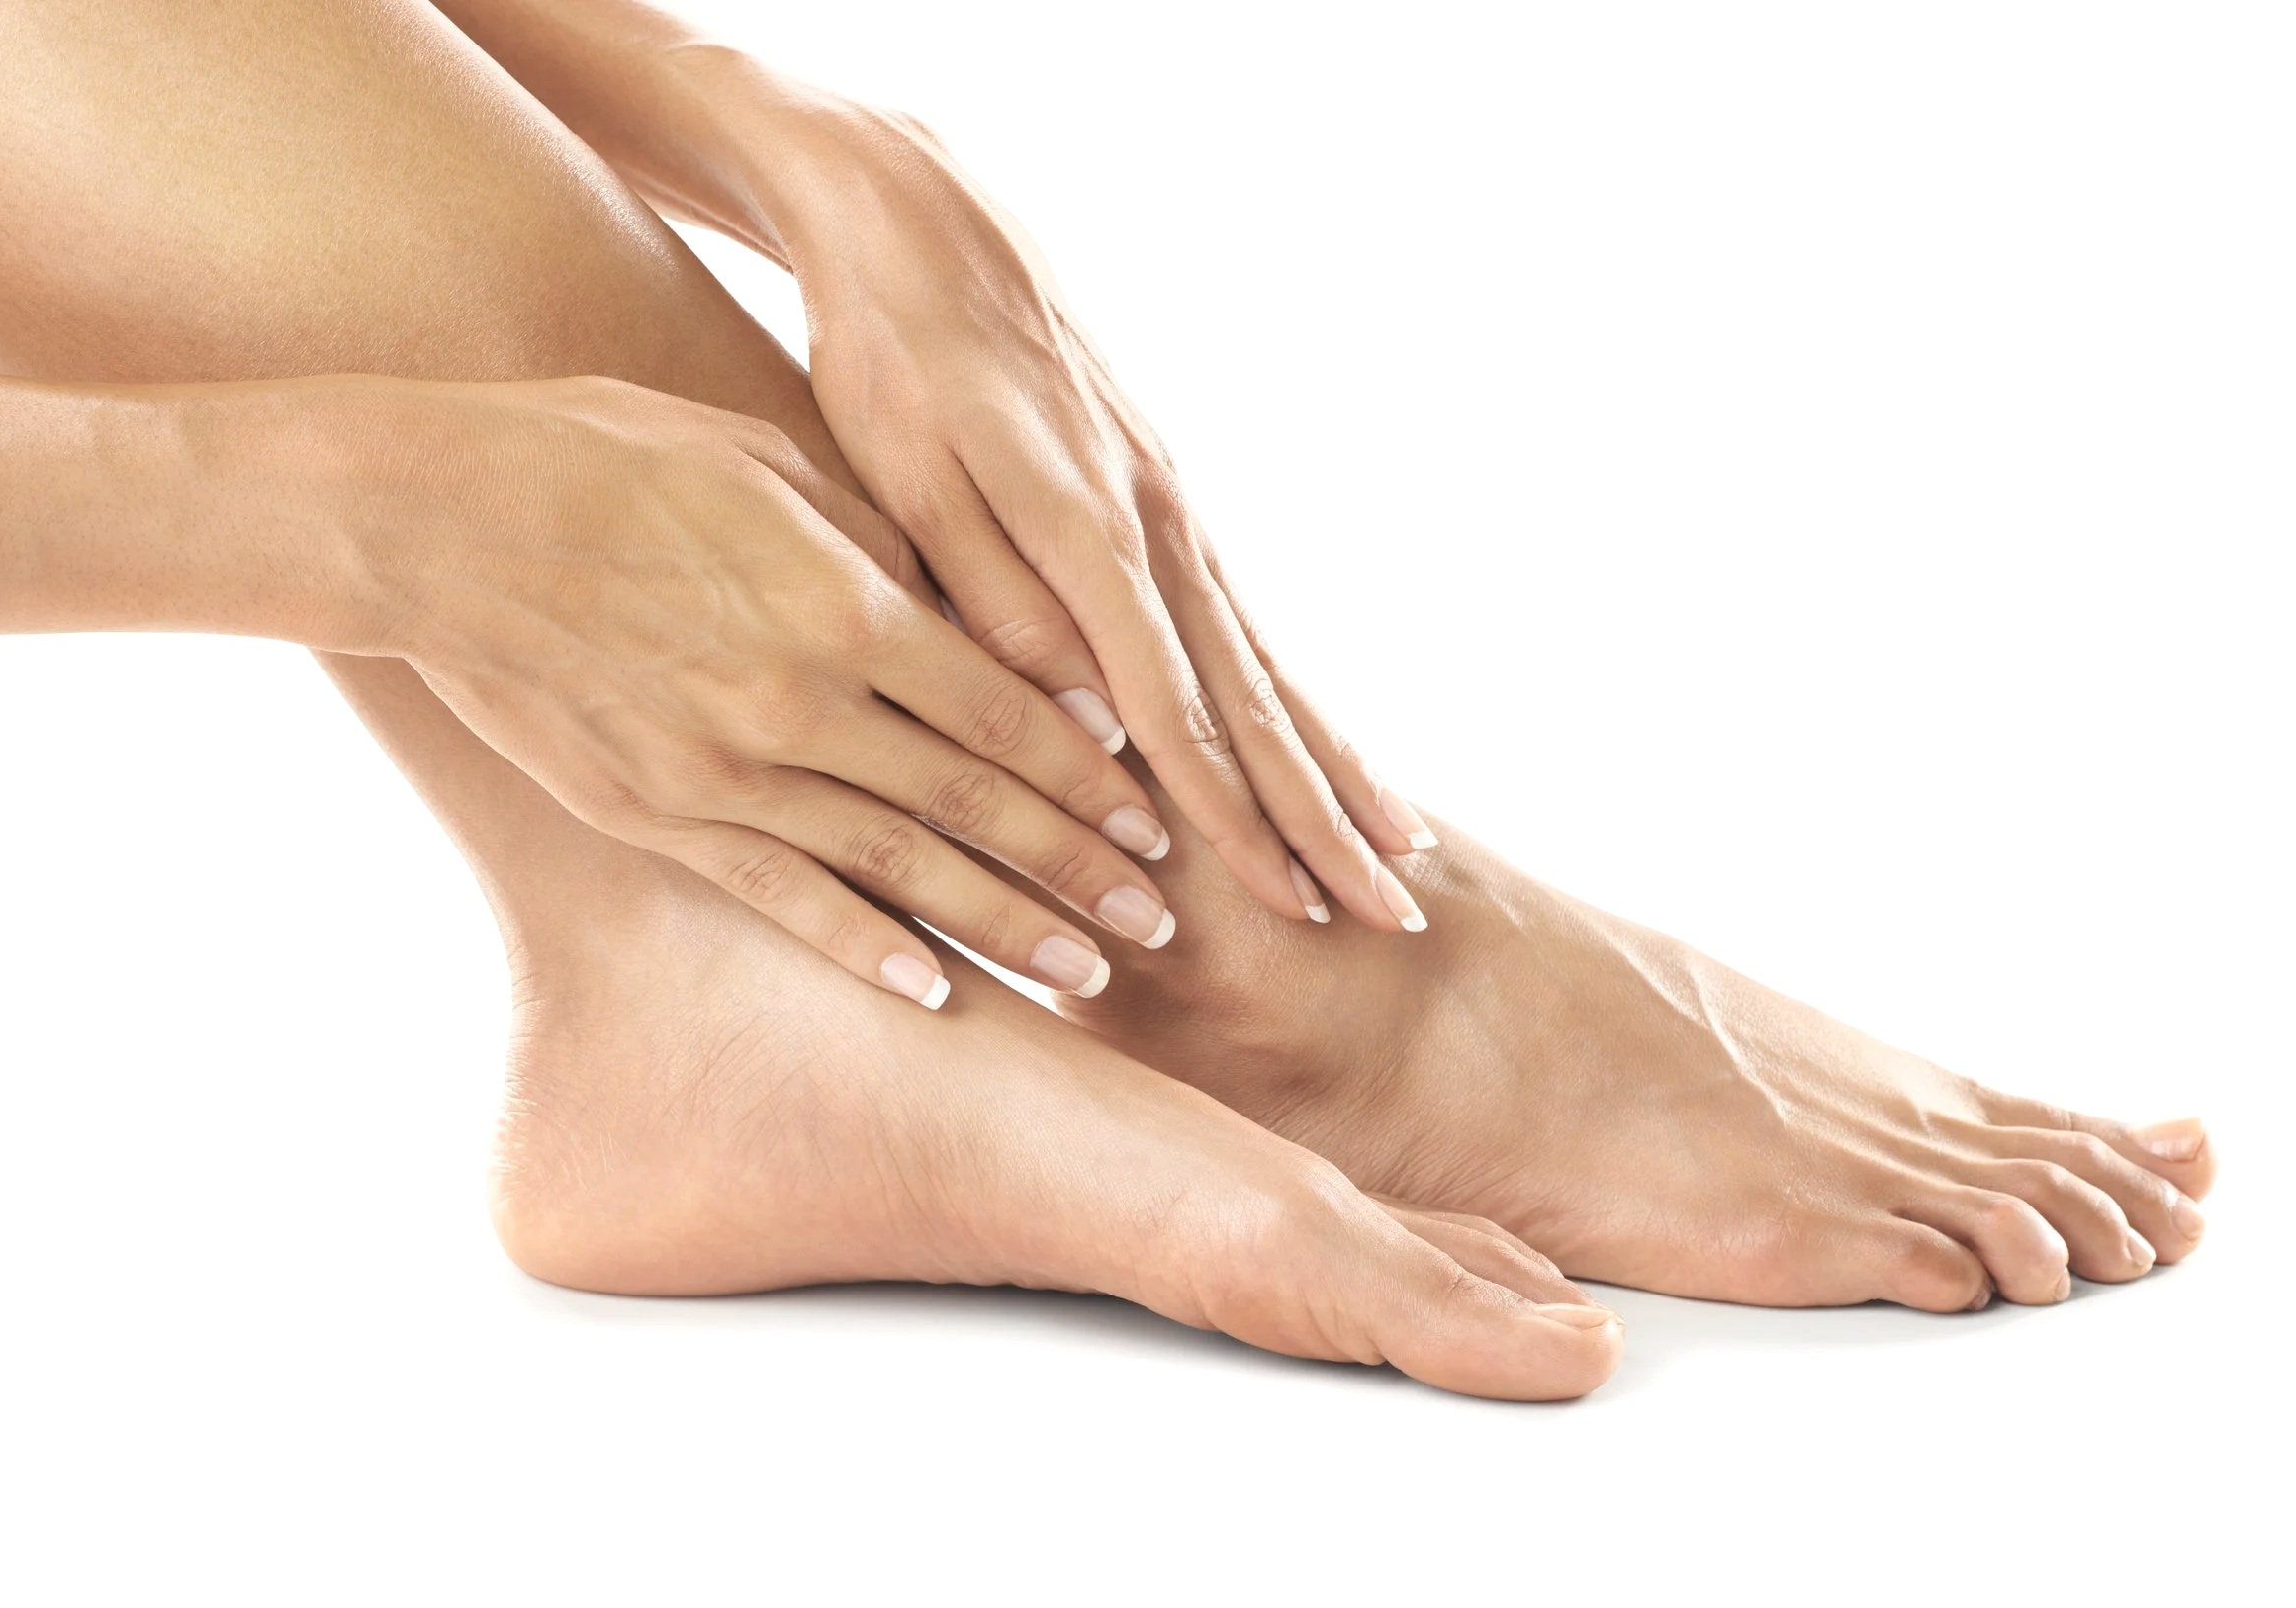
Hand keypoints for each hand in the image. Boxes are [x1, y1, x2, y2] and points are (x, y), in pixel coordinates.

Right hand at [349, 375, 1175, 1002]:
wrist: (431, 520)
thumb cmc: (601, 456)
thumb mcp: (765, 460)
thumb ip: (877, 544)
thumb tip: (968, 611)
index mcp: (845, 604)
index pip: (1006, 710)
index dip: (1089, 774)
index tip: (1155, 819)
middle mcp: (805, 702)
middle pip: (978, 801)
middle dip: (1079, 866)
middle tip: (1160, 918)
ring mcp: (730, 771)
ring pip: (901, 863)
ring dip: (1004, 922)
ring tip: (1087, 968)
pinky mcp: (661, 815)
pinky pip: (784, 897)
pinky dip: (865, 946)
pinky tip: (935, 991)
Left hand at [742, 99, 1440, 933]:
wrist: (932, 230)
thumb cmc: (895, 357)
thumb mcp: (907, 473)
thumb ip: (988, 595)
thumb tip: (1076, 713)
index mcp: (1093, 531)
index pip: (1174, 707)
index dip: (1231, 816)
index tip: (1287, 902)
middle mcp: (1162, 529)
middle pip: (1254, 702)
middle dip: (1322, 819)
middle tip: (1392, 917)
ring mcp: (1178, 515)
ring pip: (1269, 667)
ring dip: (1334, 770)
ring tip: (1400, 855)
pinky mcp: (1171, 507)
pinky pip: (1246, 626)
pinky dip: (1296, 701)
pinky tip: (1326, 749)